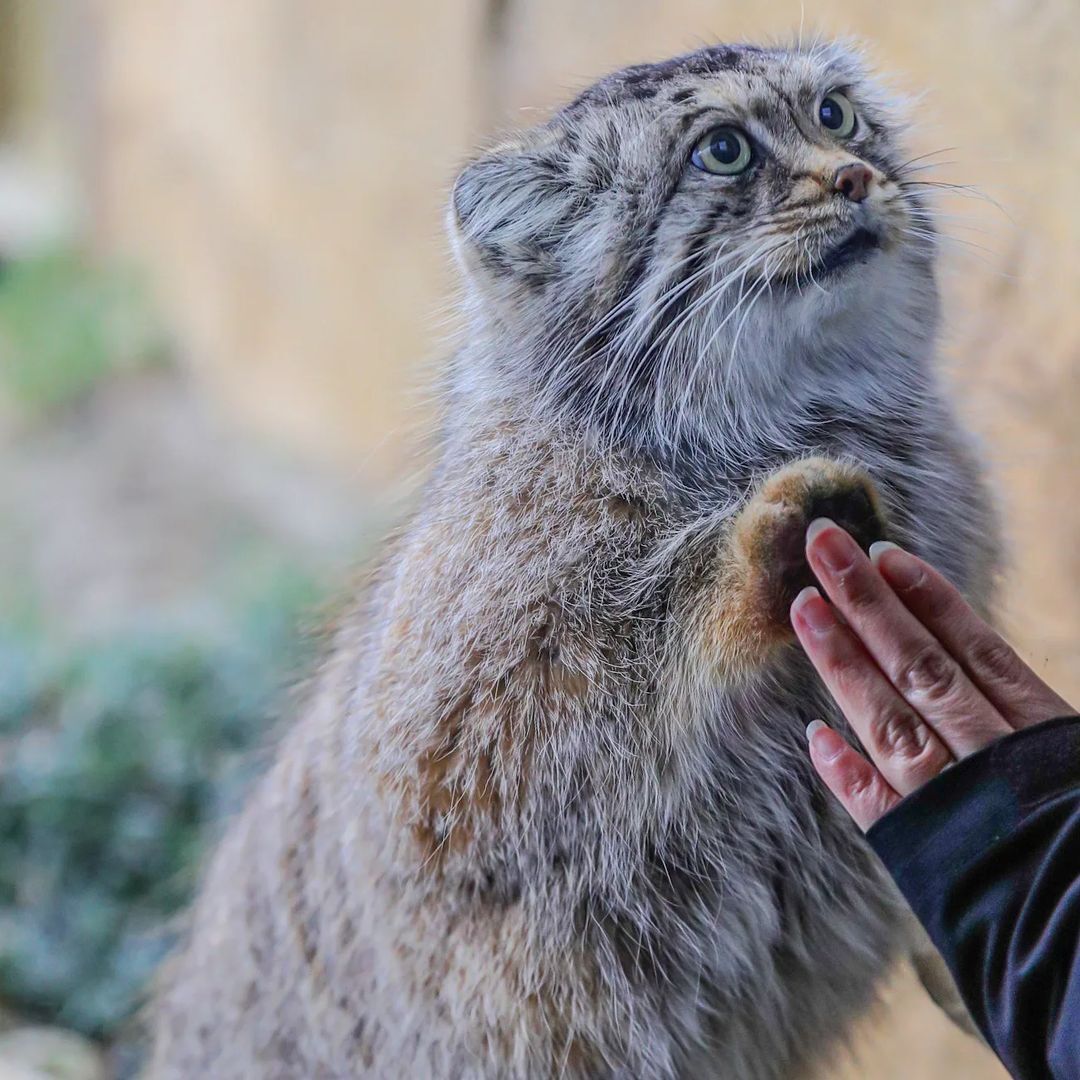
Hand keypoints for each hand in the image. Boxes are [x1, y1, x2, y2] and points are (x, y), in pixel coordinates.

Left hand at [790, 519, 1073, 830]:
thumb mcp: (1077, 769)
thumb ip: (1037, 719)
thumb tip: (989, 673)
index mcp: (1044, 735)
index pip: (975, 650)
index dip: (929, 600)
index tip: (888, 555)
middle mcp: (991, 758)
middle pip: (918, 664)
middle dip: (866, 601)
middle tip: (819, 543)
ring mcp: (953, 803)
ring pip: (888, 716)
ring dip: (841, 661)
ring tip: (803, 606)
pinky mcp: (925, 855)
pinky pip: (875, 807)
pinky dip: (843, 773)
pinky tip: (811, 737)